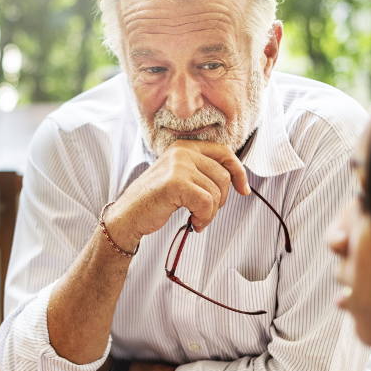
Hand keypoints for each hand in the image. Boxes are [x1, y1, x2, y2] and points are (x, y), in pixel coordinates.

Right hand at [104, 140, 249, 251]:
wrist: (128, 215)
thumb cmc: (154, 200)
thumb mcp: (180, 178)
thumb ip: (202, 172)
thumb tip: (236, 180)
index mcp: (185, 147)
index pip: (224, 152)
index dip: (238, 172)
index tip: (243, 190)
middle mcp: (182, 152)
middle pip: (223, 176)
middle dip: (220, 200)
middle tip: (205, 212)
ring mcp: (178, 166)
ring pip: (216, 192)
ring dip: (210, 213)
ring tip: (196, 219)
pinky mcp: (175, 183)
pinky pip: (206, 203)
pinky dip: (204, 218)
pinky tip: (194, 223)